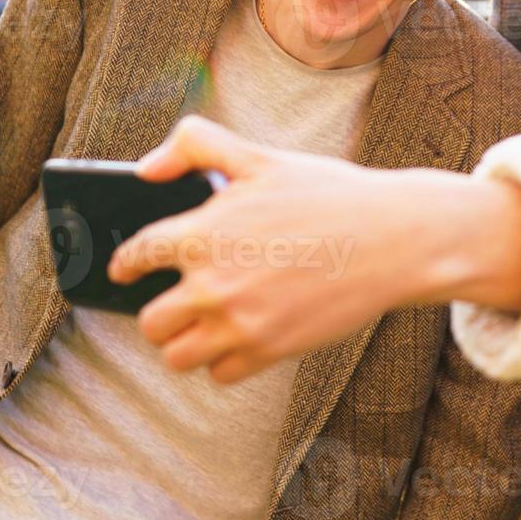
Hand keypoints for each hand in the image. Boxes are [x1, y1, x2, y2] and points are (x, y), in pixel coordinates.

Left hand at [108, 116, 520, 383]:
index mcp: (204, 232)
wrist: (395, 239)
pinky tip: (244, 336)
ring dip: (186, 343)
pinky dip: (225, 361)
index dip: (125, 263)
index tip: (127, 268)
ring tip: (205, 326)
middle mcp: (212, 284)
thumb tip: (146, 168)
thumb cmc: (332, 194)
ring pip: (177, 356)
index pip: (135, 256)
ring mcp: (240, 323)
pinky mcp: (269, 350)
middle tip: (178, 302)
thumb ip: (199, 146)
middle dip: (159, 312)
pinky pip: (220, 374)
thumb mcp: (264, 157)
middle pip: (150, 322)